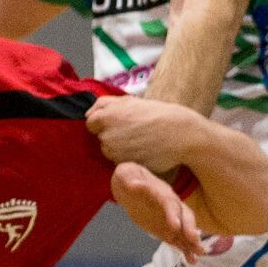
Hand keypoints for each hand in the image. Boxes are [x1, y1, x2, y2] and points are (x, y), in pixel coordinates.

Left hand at [86, 96, 201, 174]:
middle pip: (100, 139)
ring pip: (109, 152)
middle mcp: (106, 136)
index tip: (120, 123)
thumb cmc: (158, 114)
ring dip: (119, 149)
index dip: (104, 124)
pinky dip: (128, 159)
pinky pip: (120, 163)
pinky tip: (142, 151)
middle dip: (112, 136)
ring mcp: (114, 153)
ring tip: (140, 141)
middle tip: (134, 131)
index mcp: (105, 117)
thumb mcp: (130, 101)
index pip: (91, 124)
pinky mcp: (124, 165)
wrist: (181, 133)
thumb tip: (87, 114)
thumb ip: (104, 104)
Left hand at [112, 162, 203, 262]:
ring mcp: (170, 218)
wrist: (132, 183)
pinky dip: (184, 249)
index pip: (170, 204)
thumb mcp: (126, 175)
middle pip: (185, 217)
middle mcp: (171, 206)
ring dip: (192, 242)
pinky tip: (191, 260)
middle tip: (195, 241)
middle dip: (190, 229)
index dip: (173, 215)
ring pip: (184, 230)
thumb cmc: (129, 177)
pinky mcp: (166, 228)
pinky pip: (177, 239)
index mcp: (162, 193)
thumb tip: (133, 185)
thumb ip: (131, 180)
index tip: (175, 227)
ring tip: (199, 255)